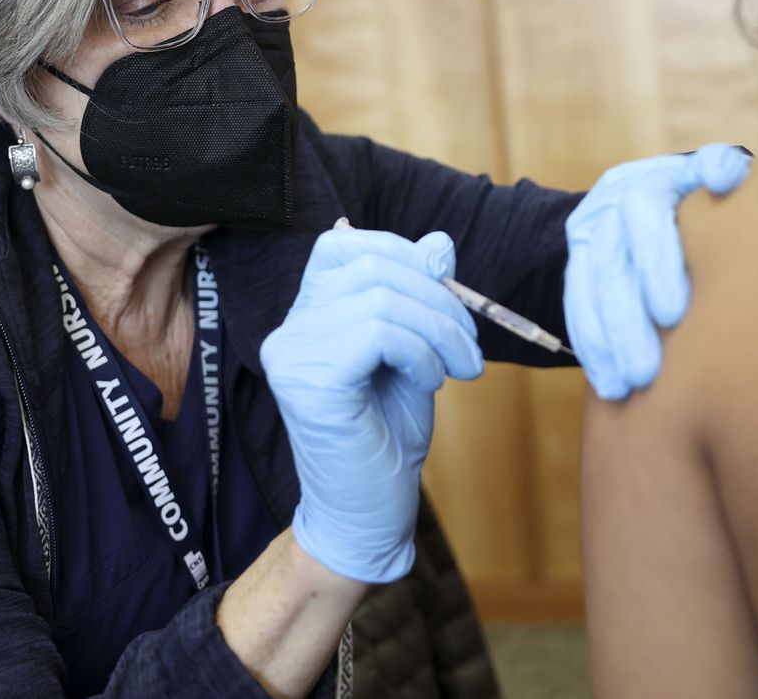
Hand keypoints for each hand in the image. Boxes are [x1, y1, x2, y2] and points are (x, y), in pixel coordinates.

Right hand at [260, 228, 482, 582]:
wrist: (368, 514)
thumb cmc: (387, 438)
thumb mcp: (414, 353)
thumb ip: (420, 300)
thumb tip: (439, 242)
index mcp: (306, 317)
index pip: (342, 245)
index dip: (401, 253)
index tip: (445, 293)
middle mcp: (288, 330)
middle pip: (371, 267)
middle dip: (438, 299)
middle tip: (469, 348)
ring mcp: (291, 354)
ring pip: (380, 298)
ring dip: (439, 330)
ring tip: (459, 368)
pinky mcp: (308, 381)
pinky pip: (376, 333)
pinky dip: (420, 352)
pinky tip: (430, 381)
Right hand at [564, 144, 750, 399]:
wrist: (652, 207)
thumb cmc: (705, 203)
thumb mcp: (712, 178)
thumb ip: (721, 171)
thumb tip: (726, 176)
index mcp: (647, 182)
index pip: (644, 213)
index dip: (654, 261)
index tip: (673, 313)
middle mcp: (609, 206)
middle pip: (611, 263)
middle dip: (628, 320)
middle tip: (649, 368)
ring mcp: (589, 238)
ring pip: (589, 292)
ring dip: (608, 342)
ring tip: (632, 383)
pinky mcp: (577, 269)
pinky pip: (576, 310)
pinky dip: (594, 349)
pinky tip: (610, 383)